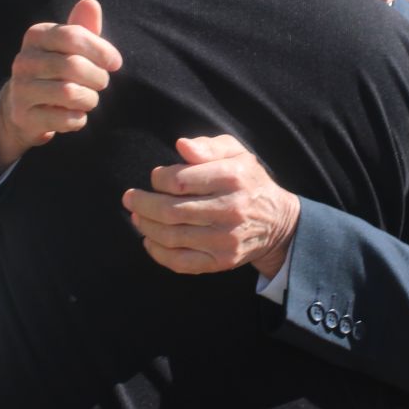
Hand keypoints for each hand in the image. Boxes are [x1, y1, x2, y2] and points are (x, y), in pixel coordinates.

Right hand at [0, 0, 121, 177]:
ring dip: (90, 99)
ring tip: (89, 99)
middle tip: (101, 83)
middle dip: (98, 77)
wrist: (23, 106)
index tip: (115, 63)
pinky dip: (78, 119)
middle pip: (74, 66)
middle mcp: (24, 60)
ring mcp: (21, 89)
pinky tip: (75, 114)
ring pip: (70, 93)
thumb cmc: (55, 70)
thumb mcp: (68, 47)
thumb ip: (82, 27)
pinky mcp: (24, 116)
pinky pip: (64, 119)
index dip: (101, 50)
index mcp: (36, 36)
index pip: (73, 36)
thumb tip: (91, 3)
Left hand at [122, 135, 299, 277]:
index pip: (180, 180)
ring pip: (171, 236)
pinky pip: (180, 262)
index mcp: (233, 178)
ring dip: (146, 226)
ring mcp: (225, 239)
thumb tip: (181, 146)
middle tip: (130, 198)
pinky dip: (158, 253)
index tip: (156, 177)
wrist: (278, 222)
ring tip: (136, 217)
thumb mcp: (236, 153)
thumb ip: (208, 146)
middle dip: (142, 204)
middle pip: (170, 211)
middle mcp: (230, 209)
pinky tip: (149, 240)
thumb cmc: (248, 181)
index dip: (158, 178)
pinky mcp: (221, 261)